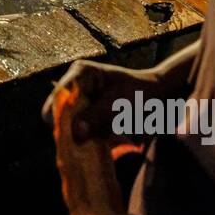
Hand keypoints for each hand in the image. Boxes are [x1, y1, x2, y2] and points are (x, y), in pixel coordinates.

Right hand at [41, 58, 161, 142]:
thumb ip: (96, 116)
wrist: (157, 97)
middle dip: (68, 128)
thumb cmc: (140, 94)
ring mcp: (78, 99)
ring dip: (77, 135)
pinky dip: (84, 138)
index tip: (74, 135)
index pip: (59, 95)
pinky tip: (98, 141)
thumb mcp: (119, 104)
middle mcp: (74, 84)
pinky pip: (76, 129)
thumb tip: (74, 133)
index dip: (61, 116)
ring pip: (65, 123)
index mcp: (80, 73)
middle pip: (57, 111)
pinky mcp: (84, 113)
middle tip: (86, 141)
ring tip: (95, 140)